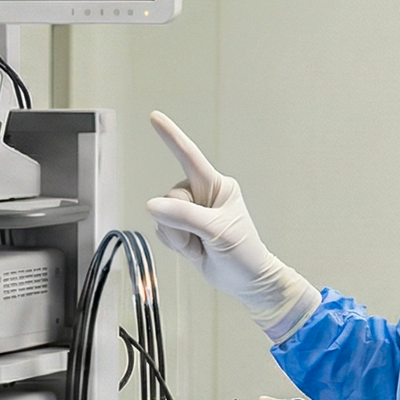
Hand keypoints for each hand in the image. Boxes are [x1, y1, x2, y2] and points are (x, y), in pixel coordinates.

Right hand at [143, 113, 317, 338]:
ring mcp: (191, 212)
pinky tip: (193, 250)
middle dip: (178, 221)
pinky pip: (162, 230)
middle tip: (200, 238)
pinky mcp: (183, 228)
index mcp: (217, 186)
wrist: (247, 282)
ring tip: (200, 246)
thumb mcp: (217, 232)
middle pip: (170, 196)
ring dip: (176, 236)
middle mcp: (202, 194)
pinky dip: (173, 243)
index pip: (190, 157)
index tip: (154, 117)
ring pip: (162, 215)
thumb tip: (152, 205)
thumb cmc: (242, 253)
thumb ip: (184, 217)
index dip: (171, 137)